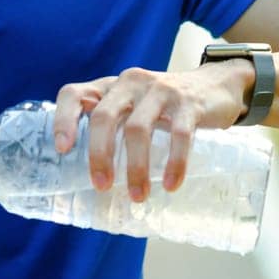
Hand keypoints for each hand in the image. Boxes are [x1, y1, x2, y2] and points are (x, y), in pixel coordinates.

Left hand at [52, 62, 253, 202]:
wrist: (216, 86)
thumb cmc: (165, 106)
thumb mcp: (135, 106)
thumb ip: (115, 126)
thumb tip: (91, 177)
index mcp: (111, 87)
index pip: (75, 94)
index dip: (63, 119)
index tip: (62, 149)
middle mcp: (131, 83)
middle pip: (104, 116)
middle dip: (100, 154)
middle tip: (102, 185)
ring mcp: (160, 90)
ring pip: (138, 129)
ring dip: (136, 166)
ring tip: (138, 195)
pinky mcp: (188, 103)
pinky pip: (179, 134)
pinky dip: (174, 162)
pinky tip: (172, 184)